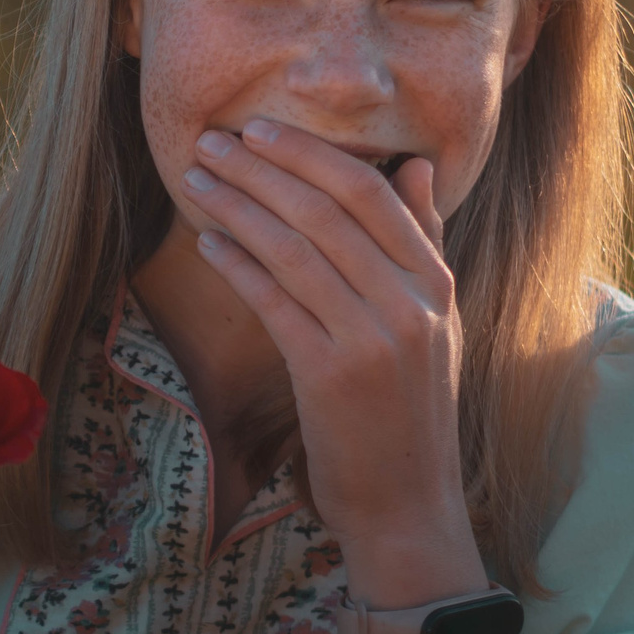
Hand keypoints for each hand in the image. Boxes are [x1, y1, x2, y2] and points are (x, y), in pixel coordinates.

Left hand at [180, 119, 478, 579]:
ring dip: (239, 207)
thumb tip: (415, 167)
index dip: (312, 155)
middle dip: (264, 168)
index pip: (373, 194)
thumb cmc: (409, 412)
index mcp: (436, 284)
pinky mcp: (330, 376)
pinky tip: (208, 242)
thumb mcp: (435, 324)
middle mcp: (410, 303)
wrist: (409, 503)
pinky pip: (275, 303)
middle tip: (215, 141)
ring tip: (197, 180)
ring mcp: (373, 339)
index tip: (261, 130)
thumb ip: (422, 244)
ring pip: (296, 249)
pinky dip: (239, 265)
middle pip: (328, 210)